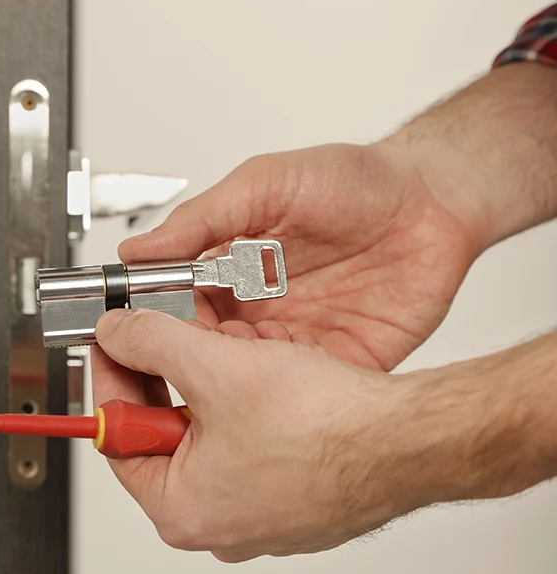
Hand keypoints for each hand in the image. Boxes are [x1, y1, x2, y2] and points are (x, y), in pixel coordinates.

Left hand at [91, 308, 435, 561]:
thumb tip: (118, 333)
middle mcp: (219, 523)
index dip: (112, 378)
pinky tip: (264, 374)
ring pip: (213, 433)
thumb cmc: (327, 427)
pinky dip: (249, 404)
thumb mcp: (215, 366)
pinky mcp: (294, 496)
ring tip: (226, 349)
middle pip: (164, 435)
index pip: (118, 438)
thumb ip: (151, 343)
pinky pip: (252, 443)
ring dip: (211, 384)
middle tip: (164, 335)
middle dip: (167, 376)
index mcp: (183, 509)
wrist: (410, 439)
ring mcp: (260, 513)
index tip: (113, 344)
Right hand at [120, 142, 479, 369]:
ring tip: (228, 370)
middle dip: (189, 360)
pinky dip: (287, 393)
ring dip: (234, 380)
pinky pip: (307, 391)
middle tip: (180, 360)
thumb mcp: (264, 185)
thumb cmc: (354, 180)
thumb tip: (138, 250)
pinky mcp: (343, 361)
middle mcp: (260, 312)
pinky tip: (278, 380)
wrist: (435, 198)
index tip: (141, 329)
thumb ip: (201, 220)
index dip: (157, 321)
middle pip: (206, 352)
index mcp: (231, 272)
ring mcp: (300, 340)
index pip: (176, 308)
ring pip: (250, 379)